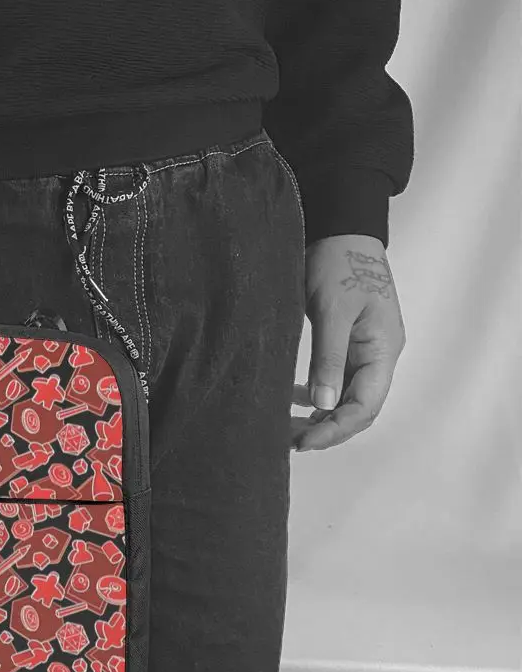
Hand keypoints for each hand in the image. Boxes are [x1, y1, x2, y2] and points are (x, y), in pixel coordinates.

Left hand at [293, 234, 406, 450]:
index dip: (335, 430)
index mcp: (383, 350)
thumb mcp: (332, 312)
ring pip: (345, 397)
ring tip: (288, 428)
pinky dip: (316, 395)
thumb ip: (328, 358)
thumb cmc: (339, 263)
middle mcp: (378, 356)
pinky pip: (335, 381)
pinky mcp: (347, 344)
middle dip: (327, 430)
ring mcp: (364, 351)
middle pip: (357, 409)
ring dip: (320, 416)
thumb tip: (324, 404)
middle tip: (290, 442)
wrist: (340, 228)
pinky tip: (293, 400)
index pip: (364, 407)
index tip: (303, 443)